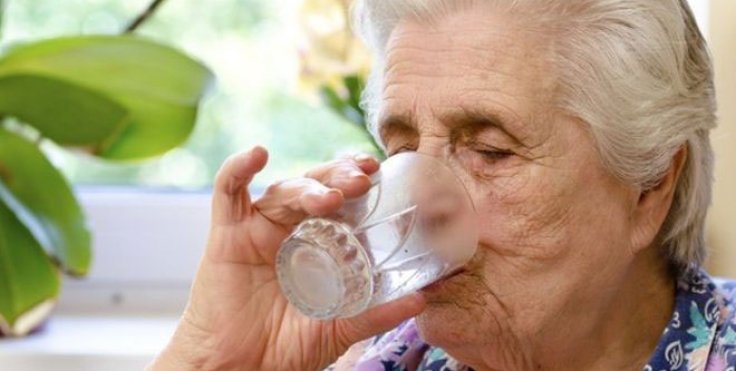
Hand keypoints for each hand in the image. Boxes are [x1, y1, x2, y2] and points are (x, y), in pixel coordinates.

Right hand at [148, 147, 424, 370]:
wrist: (241, 370)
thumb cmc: (285, 349)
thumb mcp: (339, 328)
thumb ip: (376, 312)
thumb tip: (422, 298)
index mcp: (316, 243)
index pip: (340, 200)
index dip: (357, 181)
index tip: (380, 171)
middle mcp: (289, 230)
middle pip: (315, 186)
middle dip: (339, 176)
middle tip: (362, 179)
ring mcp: (258, 230)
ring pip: (283, 190)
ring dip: (308, 186)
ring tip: (332, 196)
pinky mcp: (228, 236)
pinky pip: (227, 193)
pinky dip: (238, 169)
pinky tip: (257, 154)